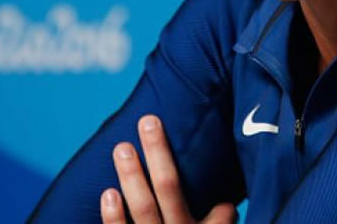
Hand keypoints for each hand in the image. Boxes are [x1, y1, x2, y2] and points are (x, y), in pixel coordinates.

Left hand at [101, 114, 236, 223]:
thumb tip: (227, 203)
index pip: (216, 207)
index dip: (202, 160)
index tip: (198, 158)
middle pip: (169, 187)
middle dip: (157, 153)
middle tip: (147, 122)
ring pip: (144, 208)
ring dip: (132, 176)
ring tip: (122, 148)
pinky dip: (114, 216)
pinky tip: (109, 193)